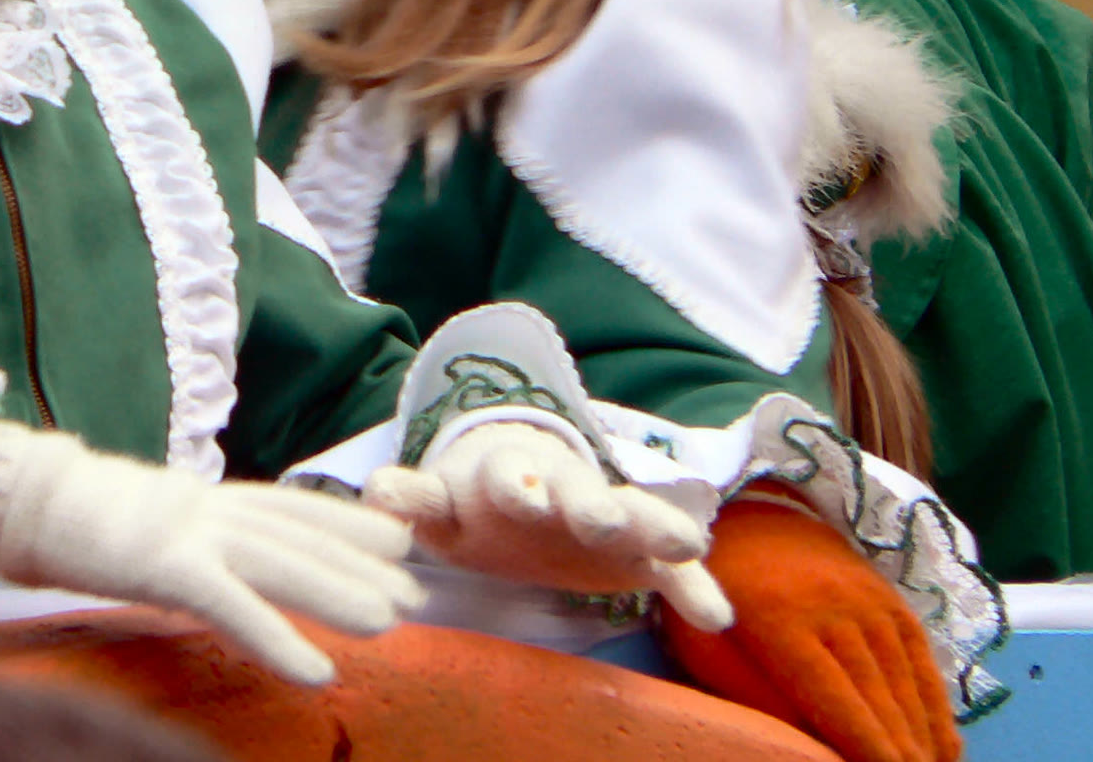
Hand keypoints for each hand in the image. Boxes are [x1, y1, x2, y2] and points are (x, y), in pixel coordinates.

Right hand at [0, 421, 423, 684]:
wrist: (16, 497)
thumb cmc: (70, 517)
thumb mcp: (142, 522)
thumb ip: (185, 538)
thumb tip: (215, 563)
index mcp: (201, 497)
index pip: (287, 503)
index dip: (345, 519)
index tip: (396, 535)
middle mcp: (205, 506)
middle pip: (297, 533)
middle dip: (359, 559)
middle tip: (416, 589)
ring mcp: (186, 530)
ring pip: (280, 562)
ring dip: (340, 593)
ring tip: (393, 621)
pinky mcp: (162, 564)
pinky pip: (231, 606)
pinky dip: (278, 637)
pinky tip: (317, 670)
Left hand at [363, 420, 731, 631]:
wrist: (523, 493)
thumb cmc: (476, 508)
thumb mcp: (441, 507)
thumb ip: (412, 499)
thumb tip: (377, 488)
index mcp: (504, 479)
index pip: (506, 475)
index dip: (512, 484)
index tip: (520, 497)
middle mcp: (558, 490)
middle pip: (574, 491)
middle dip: (585, 503)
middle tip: (595, 519)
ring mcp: (601, 514)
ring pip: (630, 514)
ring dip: (651, 526)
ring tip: (685, 544)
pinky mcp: (636, 546)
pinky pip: (667, 564)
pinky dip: (691, 585)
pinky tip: (715, 616)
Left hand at [660, 493, 960, 761]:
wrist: (744, 510)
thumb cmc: (714, 588)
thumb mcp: (703, 639)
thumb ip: (747, 690)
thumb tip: (799, 741)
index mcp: (778, 618)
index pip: (832, 695)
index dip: (864, 743)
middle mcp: (832, 603)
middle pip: (876, 692)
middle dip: (900, 749)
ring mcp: (865, 593)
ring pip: (905, 676)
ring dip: (924, 733)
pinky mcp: (886, 591)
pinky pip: (920, 651)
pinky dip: (936, 700)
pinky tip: (945, 741)